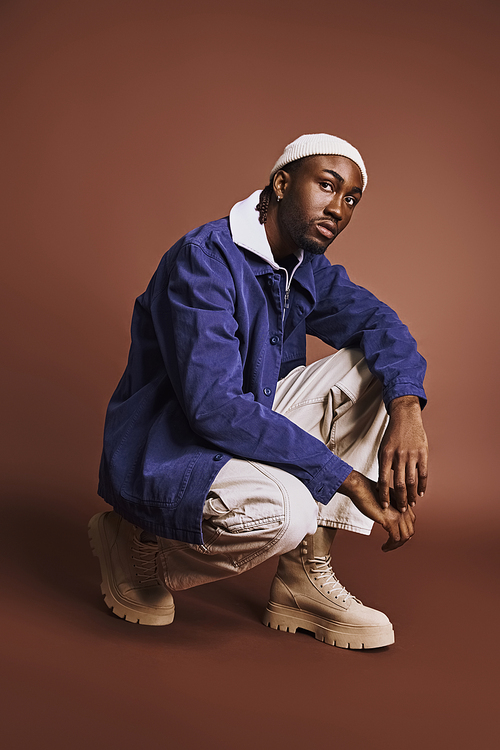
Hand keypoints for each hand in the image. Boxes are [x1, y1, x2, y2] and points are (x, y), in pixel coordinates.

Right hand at [339, 470, 415, 551]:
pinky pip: (395, 538)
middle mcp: (404, 509)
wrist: (360, 487)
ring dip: (396, 545)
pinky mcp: (391, 520)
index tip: (395, 537)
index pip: (410, 522)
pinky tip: (384, 547)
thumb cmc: (367, 492)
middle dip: (402, 540)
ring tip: (387, 547)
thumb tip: (389, 520)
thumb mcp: (384, 499)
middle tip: (392, 545)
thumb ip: (391, 507)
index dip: (404, 532)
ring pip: (404, 537)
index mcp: (403, 503)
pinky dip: (391, 545)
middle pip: (410, 530)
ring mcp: (399, 514)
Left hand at [378, 395, 427, 512]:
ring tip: (412, 504)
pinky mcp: (423, 453)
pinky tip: (421, 493)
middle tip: (402, 509)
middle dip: (400, 499)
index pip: (383, 480)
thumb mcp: (383, 448)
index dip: (384, 495)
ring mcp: (411, 455)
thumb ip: (384, 465)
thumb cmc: (393, 435)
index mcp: (385, 455)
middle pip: (399, 484)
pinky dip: (422, 485)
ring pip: (411, 480)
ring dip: (412, 495)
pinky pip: (423, 473)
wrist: (405, 417)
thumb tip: (385, 484)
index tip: (385, 506)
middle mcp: (398, 456)